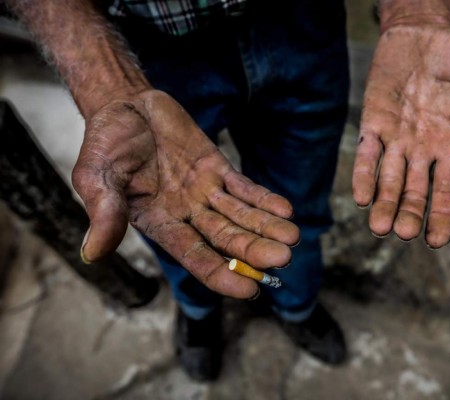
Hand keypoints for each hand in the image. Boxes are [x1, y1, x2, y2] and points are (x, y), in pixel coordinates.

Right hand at [73, 90, 299, 298]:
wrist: (125, 104)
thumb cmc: (105, 142)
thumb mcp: (96, 177)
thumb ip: (104, 213)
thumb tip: (92, 254)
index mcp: (159, 223)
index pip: (193, 256)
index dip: (220, 274)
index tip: (249, 290)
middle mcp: (186, 214)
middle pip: (226, 239)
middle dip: (254, 250)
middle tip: (283, 259)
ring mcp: (204, 191)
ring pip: (240, 216)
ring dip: (266, 227)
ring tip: (292, 238)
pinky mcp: (216, 167)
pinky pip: (244, 187)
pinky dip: (263, 199)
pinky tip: (285, 210)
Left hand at [353, 22, 449, 247]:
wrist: (424, 32)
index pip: (448, 190)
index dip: (442, 216)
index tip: (435, 241)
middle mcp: (423, 150)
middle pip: (415, 191)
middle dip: (409, 213)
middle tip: (402, 233)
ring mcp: (397, 139)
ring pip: (389, 180)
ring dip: (384, 203)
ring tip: (379, 227)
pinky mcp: (374, 123)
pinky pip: (367, 154)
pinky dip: (363, 174)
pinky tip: (361, 196)